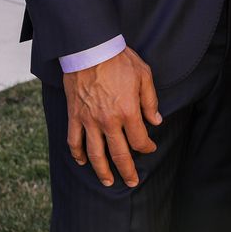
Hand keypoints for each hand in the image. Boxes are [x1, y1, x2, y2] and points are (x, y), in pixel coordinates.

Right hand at [63, 46, 161, 186]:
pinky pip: (74, 141)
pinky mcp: (75, 116)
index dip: (147, 147)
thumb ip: (150, 101)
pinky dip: (78, 154)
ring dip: (102, 171)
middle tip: (132, 182)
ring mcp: (89, 121)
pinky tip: (83, 162)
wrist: (90, 49)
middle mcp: (109, 121)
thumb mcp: (144, 75)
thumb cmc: (119, 60)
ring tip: (108, 182)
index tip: (150, 148)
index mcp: (128, 111)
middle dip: (127, 171)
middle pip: (119, 154)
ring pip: (95, 154)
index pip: (139, 140)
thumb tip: (156, 121)